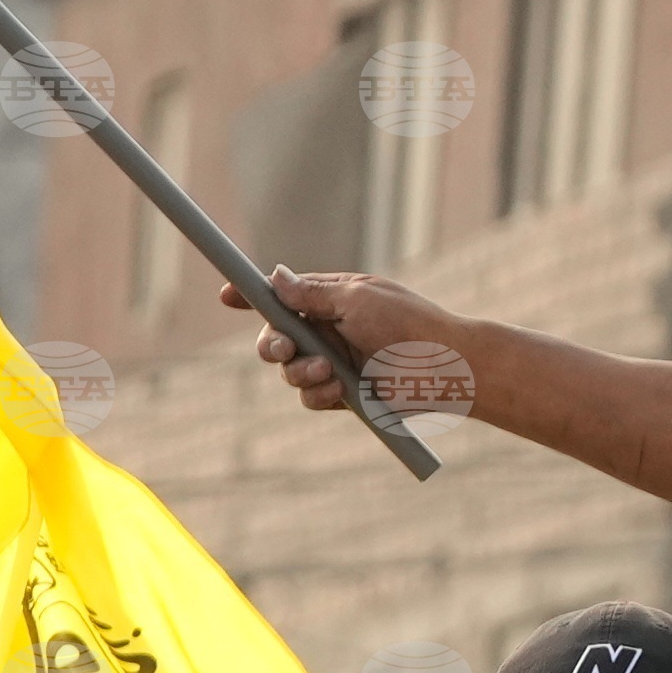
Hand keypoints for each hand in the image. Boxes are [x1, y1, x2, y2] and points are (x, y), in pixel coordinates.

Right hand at [239, 265, 444, 417]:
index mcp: (334, 299)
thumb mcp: (357, 299)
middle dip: (272, 344)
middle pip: (278, 337)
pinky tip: (339, 388)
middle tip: (283, 349)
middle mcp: (331, 330)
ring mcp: (336, 362)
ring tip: (327, 370)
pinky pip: (311, 397)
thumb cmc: (407, 324)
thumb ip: (313, 294)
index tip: (226, 296)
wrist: (445, 369)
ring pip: (290, 371)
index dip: (254, 295)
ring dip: (300, 371)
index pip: (286, 295)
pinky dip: (319, 393)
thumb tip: (277, 275)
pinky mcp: (344, 393)